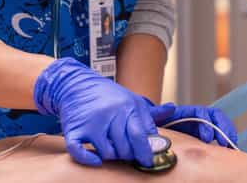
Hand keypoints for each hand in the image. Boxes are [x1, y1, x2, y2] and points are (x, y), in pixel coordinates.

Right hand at [34, 58, 156, 166]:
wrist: (77, 84)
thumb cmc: (107, 95)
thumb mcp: (131, 99)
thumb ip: (151, 111)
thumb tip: (172, 108)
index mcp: (127, 107)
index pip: (140, 136)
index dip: (146, 152)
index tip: (148, 161)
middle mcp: (109, 114)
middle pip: (125, 148)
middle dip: (129, 155)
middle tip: (128, 153)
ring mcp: (91, 123)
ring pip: (107, 152)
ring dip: (112, 156)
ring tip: (112, 148)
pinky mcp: (74, 130)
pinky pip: (79, 151)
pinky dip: (88, 159)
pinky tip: (96, 159)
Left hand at [149, 102, 237, 146]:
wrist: (148, 130)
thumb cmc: (151, 122)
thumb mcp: (152, 115)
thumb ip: (159, 112)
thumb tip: (170, 106)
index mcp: (185, 113)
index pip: (202, 113)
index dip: (207, 124)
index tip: (208, 138)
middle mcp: (195, 119)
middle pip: (215, 117)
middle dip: (223, 128)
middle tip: (226, 142)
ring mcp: (199, 128)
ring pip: (219, 126)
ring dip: (227, 134)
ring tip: (230, 147)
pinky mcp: (200, 138)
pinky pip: (217, 137)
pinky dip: (225, 142)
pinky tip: (227, 151)